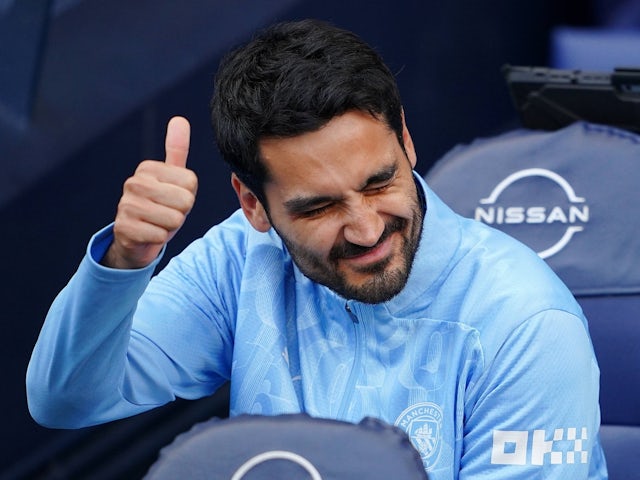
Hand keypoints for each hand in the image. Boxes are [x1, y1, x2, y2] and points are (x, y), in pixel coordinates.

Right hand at [101, 116, 197, 268]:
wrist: (138, 238)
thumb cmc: (161, 206)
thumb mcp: (173, 179)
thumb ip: (177, 150)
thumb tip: (180, 119)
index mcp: (148, 168)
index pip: (191, 183)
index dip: (188, 196)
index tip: (173, 199)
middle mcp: (134, 183)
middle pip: (185, 201)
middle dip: (181, 213)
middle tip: (167, 213)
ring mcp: (126, 205)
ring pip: (175, 220)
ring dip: (170, 227)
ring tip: (158, 223)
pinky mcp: (124, 228)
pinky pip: (160, 236)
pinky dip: (159, 239)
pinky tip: (148, 234)